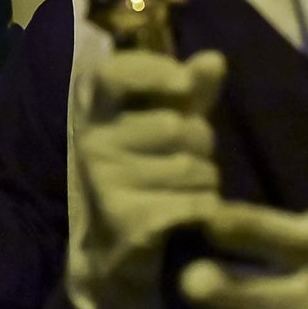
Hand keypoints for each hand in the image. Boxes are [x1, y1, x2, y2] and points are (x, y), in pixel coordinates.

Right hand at [68, 50, 226, 308]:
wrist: (120, 249)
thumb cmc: (149, 171)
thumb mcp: (169, 124)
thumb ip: (191, 91)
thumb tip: (215, 59)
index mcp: (96, 110)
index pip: (115, 73)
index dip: (153, 70)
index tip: (185, 83)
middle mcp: (92, 141)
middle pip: (176, 127)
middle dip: (200, 144)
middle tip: (187, 161)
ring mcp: (105, 180)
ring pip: (191, 168)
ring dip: (205, 181)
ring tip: (183, 191)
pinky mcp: (126, 217)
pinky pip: (193, 203)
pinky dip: (203, 210)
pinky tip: (185, 217)